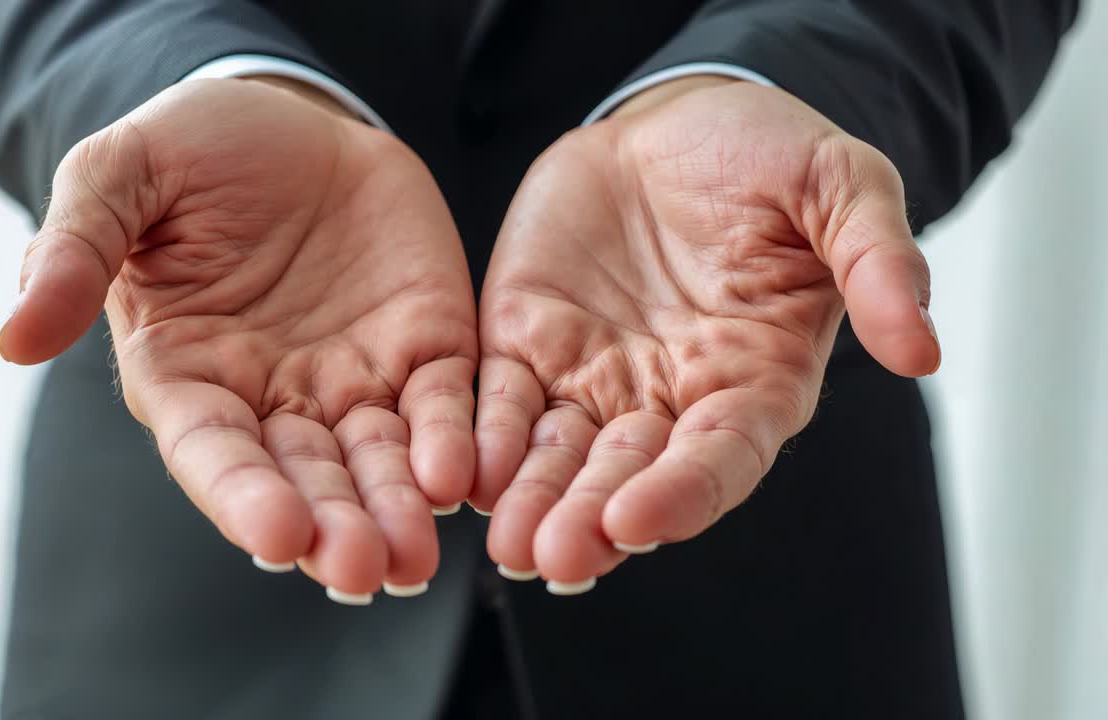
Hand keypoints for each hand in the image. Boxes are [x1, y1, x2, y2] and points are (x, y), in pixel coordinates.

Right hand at [0, 78, 477, 601]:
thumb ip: (75, 249)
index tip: (275, 536)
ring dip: (397, 509)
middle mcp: (274, 396)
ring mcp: (354, 378)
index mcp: (190, 373)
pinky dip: (456, 440)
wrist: (293, 116)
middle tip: (364, 571)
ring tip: (416, 559)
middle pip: (305, 478)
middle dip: (333, 526)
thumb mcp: (121, 175)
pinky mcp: (424, 345)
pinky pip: (446, 402)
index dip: (242, 495)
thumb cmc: (193, 150)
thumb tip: (12, 339)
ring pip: (379, 460)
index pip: (213, 451)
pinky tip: (467, 475)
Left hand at [472, 77, 939, 589]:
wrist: (673, 123)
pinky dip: (481, 438)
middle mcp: (670, 398)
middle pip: (630, 475)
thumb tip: (923, 349)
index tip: (639, 521)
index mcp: (753, 378)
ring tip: (507, 544)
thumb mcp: (839, 185)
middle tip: (556, 555)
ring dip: (533, 501)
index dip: (683, 492)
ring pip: (560, 456)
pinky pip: (500, 401)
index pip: (722, 456)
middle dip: (593, 518)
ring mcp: (594, 377)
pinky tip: (459, 474)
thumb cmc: (766, 156)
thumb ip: (877, 261)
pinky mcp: (530, 345)